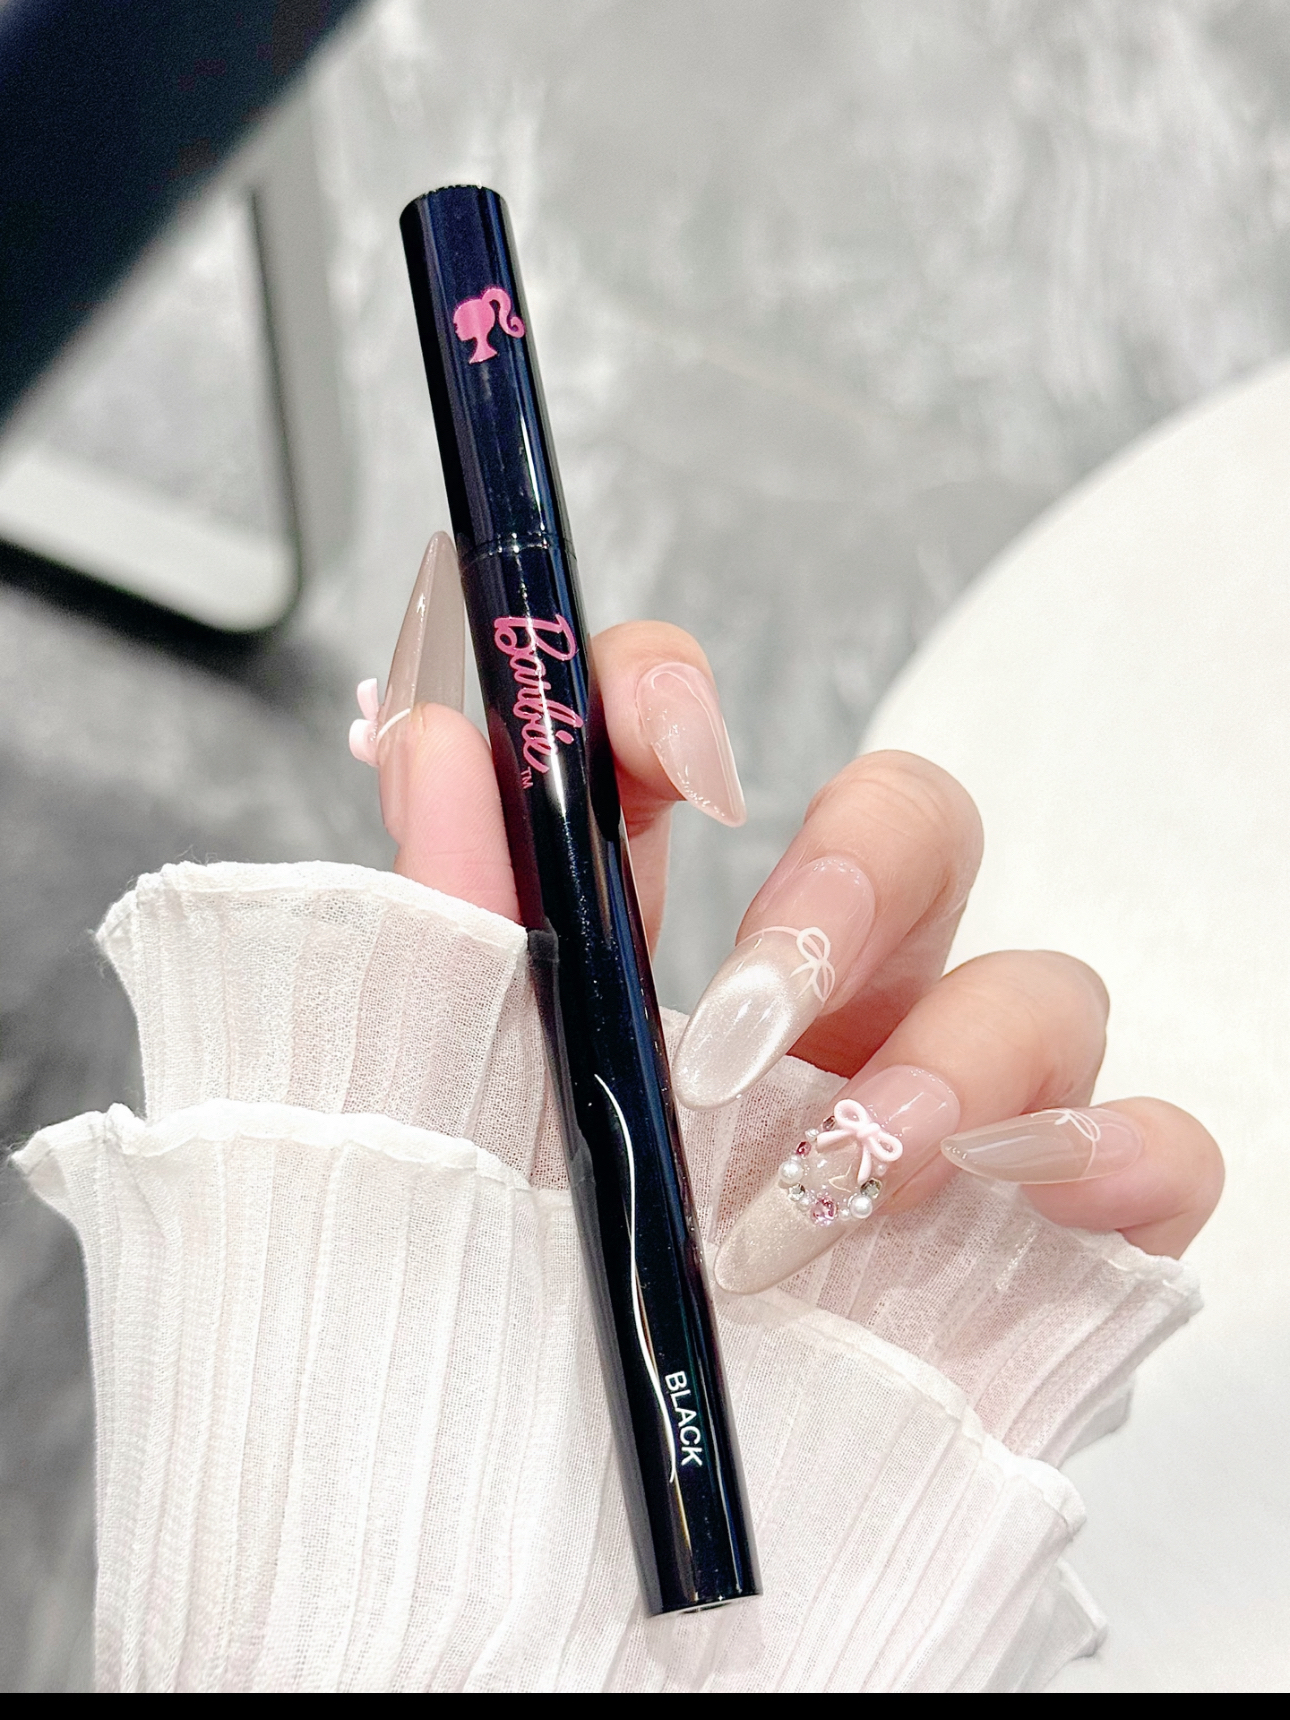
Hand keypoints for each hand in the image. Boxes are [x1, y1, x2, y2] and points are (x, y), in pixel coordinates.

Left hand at [358, 553, 1221, 1292]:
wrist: (580, 1562)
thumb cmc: (522, 1321)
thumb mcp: (460, 1112)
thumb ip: (455, 926)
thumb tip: (440, 737)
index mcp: (668, 959)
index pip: (689, 749)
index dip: (679, 699)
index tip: (673, 762)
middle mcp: (831, 1013)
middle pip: (913, 827)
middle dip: (847, 887)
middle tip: (743, 1029)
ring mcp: (954, 1115)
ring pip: (1040, 984)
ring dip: (947, 1064)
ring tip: (835, 1183)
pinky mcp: (1050, 1232)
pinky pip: (1153, 1142)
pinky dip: (1113, 1152)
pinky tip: (1033, 1201)